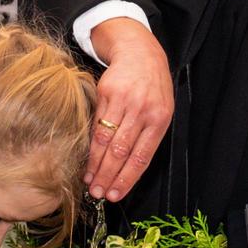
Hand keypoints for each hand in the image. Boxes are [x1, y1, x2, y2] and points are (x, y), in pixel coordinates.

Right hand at [85, 19, 174, 201]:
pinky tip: (87, 159)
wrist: (140, 53)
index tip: (116, 195)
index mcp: (160, 119)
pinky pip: (96, 125)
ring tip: (90, 182)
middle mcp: (142, 111)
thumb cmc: (152, 88)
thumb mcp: (160, 110)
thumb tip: (129, 171)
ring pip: (106, 141)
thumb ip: (147, 137)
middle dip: (108, 176)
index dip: (127, 178)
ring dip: (96, 165)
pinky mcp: (106, 93)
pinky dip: (90, 146)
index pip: (142, 156)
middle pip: (121, 151)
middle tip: (98, 194)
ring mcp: (124, 102)